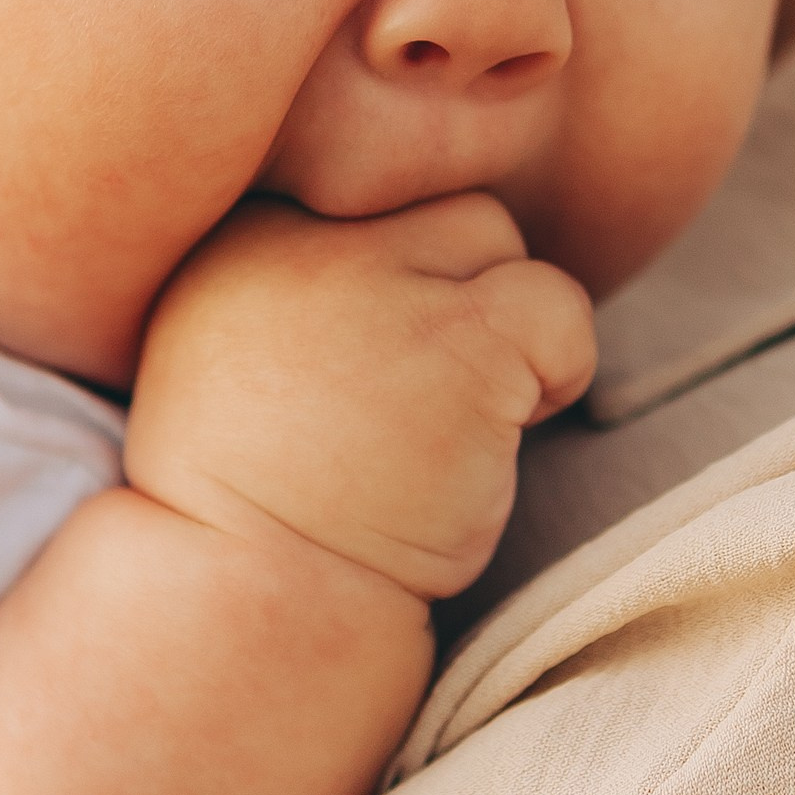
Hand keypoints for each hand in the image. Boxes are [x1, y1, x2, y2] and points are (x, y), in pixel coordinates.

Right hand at [123, 194, 595, 602]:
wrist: (256, 608)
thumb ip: (306, 273)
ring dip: (500, 322)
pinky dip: (558, 368)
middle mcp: (295, 235)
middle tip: (425, 395)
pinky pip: (557, 304)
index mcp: (236, 232)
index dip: (392, 274)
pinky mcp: (456, 339)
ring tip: (457, 419)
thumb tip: (436, 229)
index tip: (366, 369)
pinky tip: (500, 440)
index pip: (360, 186)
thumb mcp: (238, 348)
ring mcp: (375, 281)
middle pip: (425, 199)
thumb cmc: (257, 500)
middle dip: (450, 286)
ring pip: (493, 235)